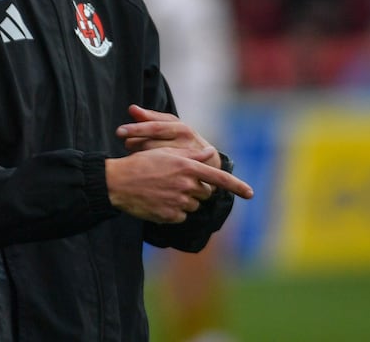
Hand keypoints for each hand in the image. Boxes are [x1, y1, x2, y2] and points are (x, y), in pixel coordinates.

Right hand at [106, 146, 252, 223]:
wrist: (118, 183)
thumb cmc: (141, 164)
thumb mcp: (166, 153)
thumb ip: (191, 155)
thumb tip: (210, 153)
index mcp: (187, 167)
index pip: (218, 178)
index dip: (237, 186)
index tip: (251, 193)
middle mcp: (186, 185)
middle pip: (204, 193)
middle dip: (196, 188)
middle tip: (176, 181)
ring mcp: (178, 202)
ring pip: (193, 205)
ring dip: (184, 199)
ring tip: (164, 189)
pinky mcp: (170, 216)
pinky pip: (180, 216)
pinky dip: (173, 210)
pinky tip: (159, 201)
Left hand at [116, 104, 219, 168]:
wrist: (210, 161)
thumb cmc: (184, 140)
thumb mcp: (171, 125)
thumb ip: (150, 117)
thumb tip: (131, 108)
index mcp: (181, 128)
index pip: (154, 127)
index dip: (135, 129)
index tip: (119, 132)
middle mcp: (185, 143)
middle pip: (151, 145)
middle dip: (134, 145)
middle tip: (128, 145)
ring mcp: (188, 161)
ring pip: (154, 161)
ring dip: (139, 159)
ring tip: (136, 156)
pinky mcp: (188, 175)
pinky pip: (162, 175)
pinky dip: (149, 172)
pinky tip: (144, 170)